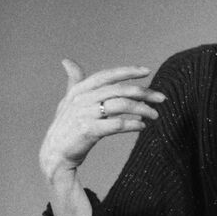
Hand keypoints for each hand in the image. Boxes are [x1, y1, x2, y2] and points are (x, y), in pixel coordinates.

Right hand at [39, 59, 165, 180]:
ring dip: (143, 109)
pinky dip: (133, 124)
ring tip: (155, 115)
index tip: (147, 71)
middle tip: (162, 98)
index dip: (128, 71)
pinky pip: (117, 124)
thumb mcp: (68, 101)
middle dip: (144, 92)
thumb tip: (67, 61)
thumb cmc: (65, 126)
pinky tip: (142, 126)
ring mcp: (84, 114)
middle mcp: (82, 99)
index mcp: (79, 90)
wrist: (54, 154)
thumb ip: (74, 81)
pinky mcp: (88, 130)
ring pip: (121, 105)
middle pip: (120, 90)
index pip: (107, 75)